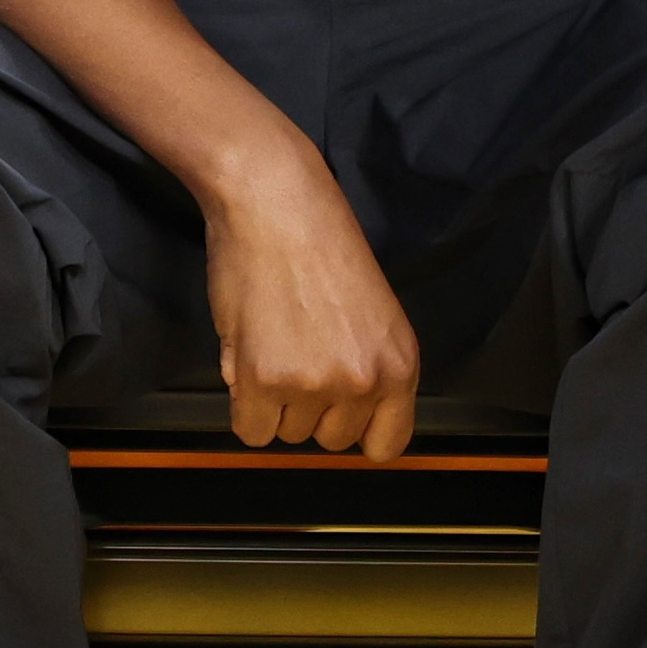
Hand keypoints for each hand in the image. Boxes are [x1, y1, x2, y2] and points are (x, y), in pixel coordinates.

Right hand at [199, 123, 419, 456]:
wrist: (276, 202)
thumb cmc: (320, 245)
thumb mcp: (372, 315)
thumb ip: (365, 369)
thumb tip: (333, 416)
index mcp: (401, 364)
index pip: (386, 444)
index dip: (356, 429)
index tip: (337, 412)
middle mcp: (365, 380)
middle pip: (331, 440)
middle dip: (310, 409)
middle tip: (296, 357)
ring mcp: (315, 383)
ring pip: (289, 434)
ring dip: (274, 403)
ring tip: (273, 345)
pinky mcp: (266, 380)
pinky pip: (251, 430)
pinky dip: (244, 407)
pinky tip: (249, 360)